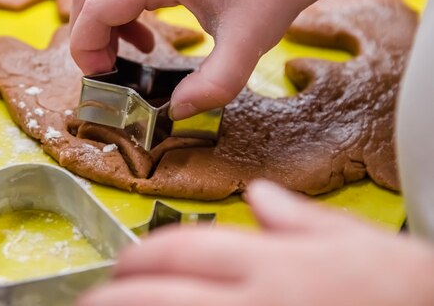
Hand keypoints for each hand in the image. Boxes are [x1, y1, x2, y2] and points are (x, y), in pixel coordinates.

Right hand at [70, 0, 317, 119]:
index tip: (103, 78)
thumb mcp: (247, 45)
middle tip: (108, 71)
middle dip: (88, 36)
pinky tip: (147, 38)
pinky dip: (120, 12)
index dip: (87, 47)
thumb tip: (176, 111)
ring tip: (129, 56)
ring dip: (102, 23)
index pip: (95, 6)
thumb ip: (213, 85)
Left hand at [77, 180, 433, 305]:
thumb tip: (260, 197)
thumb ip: (298, 217)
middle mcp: (254, 301)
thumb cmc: (402, 291)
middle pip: (161, 295)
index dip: (142, 257)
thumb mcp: (352, 240)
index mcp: (271, 263)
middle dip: (117, 297)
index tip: (125, 265)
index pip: (183, 251)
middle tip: (91, 301)